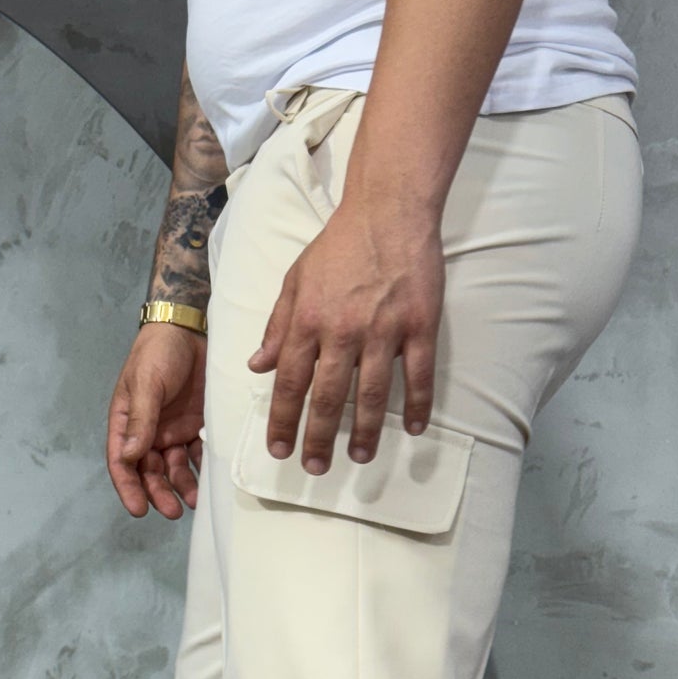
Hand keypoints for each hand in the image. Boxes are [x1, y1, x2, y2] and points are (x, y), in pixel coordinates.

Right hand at [106, 323, 207, 518]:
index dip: (129, 487)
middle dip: (159, 493)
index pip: (122, 462)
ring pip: (175, 468)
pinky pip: (199, 453)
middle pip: (150, 471)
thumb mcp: (146, 384)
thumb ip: (141, 420)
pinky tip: (212, 479)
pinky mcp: (197, 425)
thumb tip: (129, 456)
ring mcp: (174, 430)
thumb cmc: (158, 352)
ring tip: (194, 501)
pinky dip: (203, 467)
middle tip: (172, 512)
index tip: (139, 510)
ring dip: (183, 486)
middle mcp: (149, 431)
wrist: (190, 327)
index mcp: (127, 421)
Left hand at [247, 198, 443, 472]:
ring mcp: (383, 330)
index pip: (288, 382)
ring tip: (361, 457)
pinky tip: (415, 428)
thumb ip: (277, 326)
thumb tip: (258, 366)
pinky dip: (417, 404)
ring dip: (366, 432)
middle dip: (318, 438)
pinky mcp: (419, 324)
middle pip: (327, 397)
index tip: (278, 448)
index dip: (282, 420)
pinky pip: (418, 374)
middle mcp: (342, 330)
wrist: (388, 210)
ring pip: (372, 394)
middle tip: (315, 467)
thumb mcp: (295, 280)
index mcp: (308, 320)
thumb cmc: (338, 245)